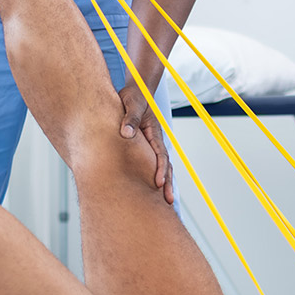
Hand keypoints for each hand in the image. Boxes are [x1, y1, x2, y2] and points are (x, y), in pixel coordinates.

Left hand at [118, 84, 173, 203]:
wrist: (135, 91)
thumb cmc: (133, 97)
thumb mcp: (130, 104)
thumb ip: (129, 118)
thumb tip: (126, 134)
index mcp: (155, 132)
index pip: (161, 154)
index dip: (160, 169)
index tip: (159, 182)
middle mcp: (156, 141)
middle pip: (165, 165)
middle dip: (167, 183)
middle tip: (169, 201)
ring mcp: (151, 146)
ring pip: (161, 167)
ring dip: (164, 184)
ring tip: (166, 202)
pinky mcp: (145, 148)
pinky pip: (152, 165)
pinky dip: (155, 178)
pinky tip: (152, 191)